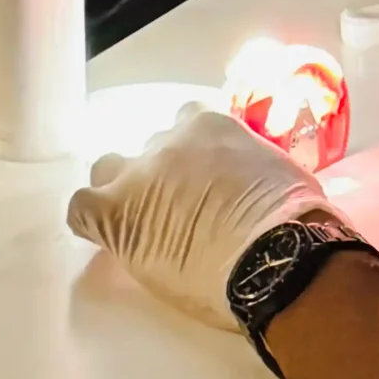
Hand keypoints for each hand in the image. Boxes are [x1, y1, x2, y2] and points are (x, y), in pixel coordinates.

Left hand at [66, 103, 346, 328]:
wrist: (276, 255)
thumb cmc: (296, 220)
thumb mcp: (285, 175)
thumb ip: (256, 169)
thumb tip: (259, 186)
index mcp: (213, 126)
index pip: (188, 124)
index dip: (193, 155)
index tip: (206, 178)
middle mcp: (169, 142)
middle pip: (149, 149)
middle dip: (160, 173)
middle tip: (181, 208)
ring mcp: (139, 176)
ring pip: (108, 171)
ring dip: (122, 191)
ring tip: (142, 223)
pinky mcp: (117, 214)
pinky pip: (82, 210)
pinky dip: (92, 221)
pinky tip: (108, 239)